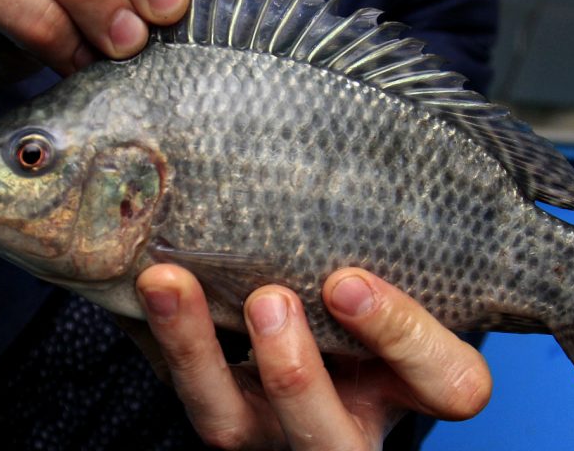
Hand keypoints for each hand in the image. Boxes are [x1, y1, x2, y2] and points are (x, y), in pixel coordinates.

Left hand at [127, 265, 491, 449]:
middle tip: (269, 300)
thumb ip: (393, 242)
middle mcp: (342, 420)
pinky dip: (145, 330)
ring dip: (195, 352)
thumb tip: (356, 151)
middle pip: (332, 442)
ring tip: (167, 280)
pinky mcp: (213, 408)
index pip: (447, 386)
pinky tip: (126, 276)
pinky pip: (172, 384)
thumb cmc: (364, 290)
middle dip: (295, 375)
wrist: (311, 316)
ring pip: (229, 426)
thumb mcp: (396, 270)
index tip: (351, 280)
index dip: (404, 339)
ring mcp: (270, 426)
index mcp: (408, 385)